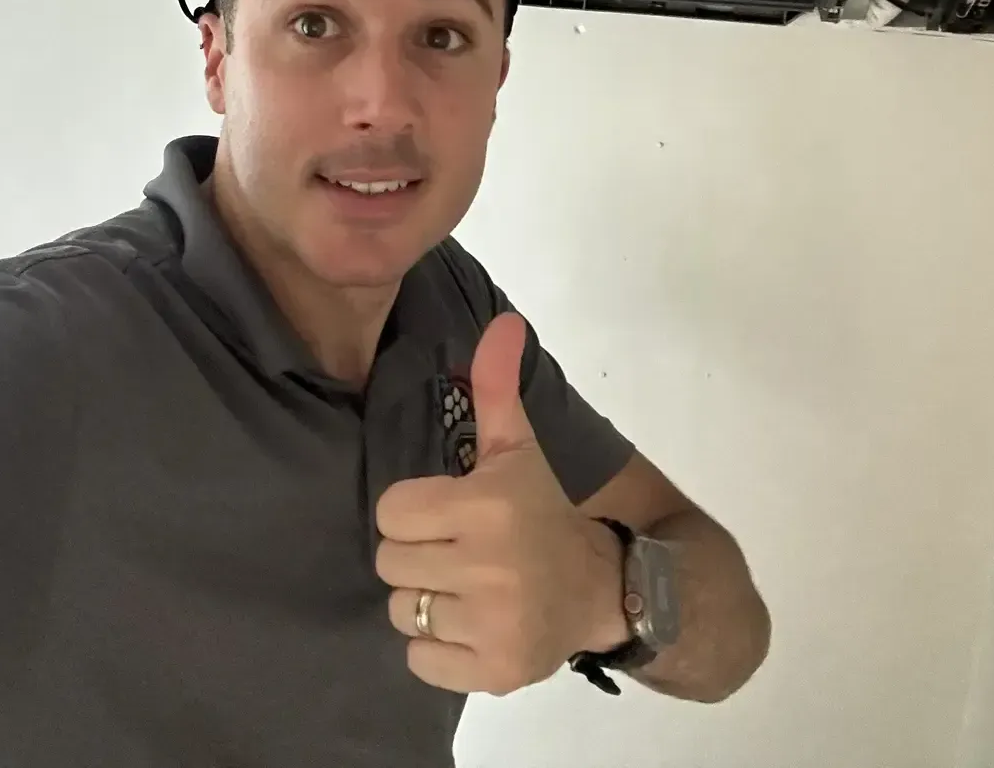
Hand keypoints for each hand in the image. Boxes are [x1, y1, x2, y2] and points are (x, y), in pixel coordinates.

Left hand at [375, 312, 628, 693]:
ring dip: (429, 604)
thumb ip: (497, 388)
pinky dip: (440, 651)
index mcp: (486, 504)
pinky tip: (474, 626)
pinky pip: (421, 661)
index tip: (451, 514)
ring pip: (404, 613)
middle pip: (391, 562)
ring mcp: (493, 621)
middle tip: (460, 552)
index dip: (415, 512)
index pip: (391, 511)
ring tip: (468, 590)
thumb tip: (504, 322)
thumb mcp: (519, 449)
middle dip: (419, 556)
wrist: (603, 588)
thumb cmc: (543, 513)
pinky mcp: (495, 670)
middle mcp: (489, 563)